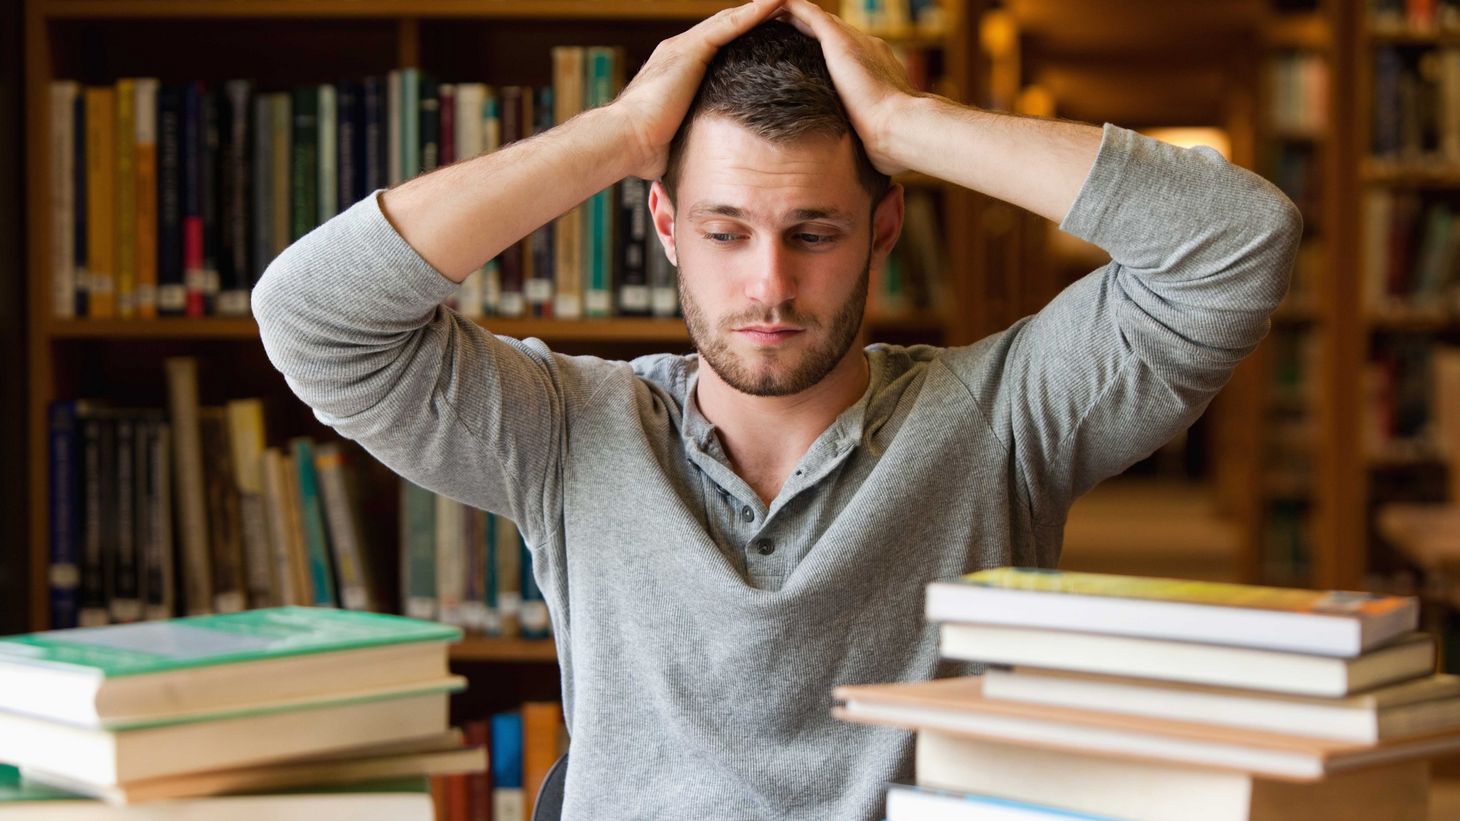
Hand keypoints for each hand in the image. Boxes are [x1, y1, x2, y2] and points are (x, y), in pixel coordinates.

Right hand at [612, 0, 786, 179]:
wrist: (625, 140)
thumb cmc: (645, 148)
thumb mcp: (679, 138)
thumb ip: (693, 136)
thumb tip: (706, 163)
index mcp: (678, 71)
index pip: (717, 47)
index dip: (742, 39)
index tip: (769, 37)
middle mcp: (680, 52)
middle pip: (725, 27)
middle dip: (753, 18)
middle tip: (785, 9)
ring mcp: (684, 49)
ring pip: (730, 20)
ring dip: (760, 8)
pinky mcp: (690, 50)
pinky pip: (729, 25)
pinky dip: (753, 13)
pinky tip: (774, 2)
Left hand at [777, 0, 920, 174]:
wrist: (902, 129)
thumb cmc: (893, 144)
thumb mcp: (873, 138)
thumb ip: (862, 138)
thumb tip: (859, 164)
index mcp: (872, 69)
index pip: (840, 53)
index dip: (818, 51)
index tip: (798, 57)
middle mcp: (864, 48)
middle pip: (825, 30)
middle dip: (800, 27)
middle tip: (772, 29)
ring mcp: (852, 40)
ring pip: (813, 16)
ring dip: (788, 13)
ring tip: (761, 13)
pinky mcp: (839, 40)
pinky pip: (805, 11)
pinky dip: (786, 6)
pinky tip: (763, 7)